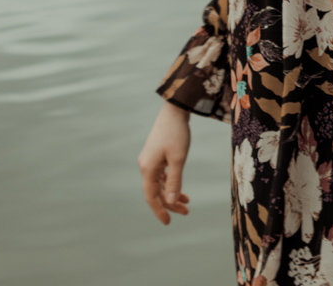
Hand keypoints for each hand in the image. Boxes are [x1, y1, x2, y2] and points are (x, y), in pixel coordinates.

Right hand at [137, 101, 191, 224]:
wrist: (174, 111)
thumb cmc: (177, 134)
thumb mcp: (178, 159)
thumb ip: (175, 181)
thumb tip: (171, 201)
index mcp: (148, 169)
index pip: (152, 197)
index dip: (159, 210)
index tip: (168, 222)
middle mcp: (145, 166)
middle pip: (156, 191)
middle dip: (170, 203)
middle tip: (186, 212)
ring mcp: (150, 160)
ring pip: (159, 184)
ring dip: (172, 193)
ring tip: (187, 202)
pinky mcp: (156, 155)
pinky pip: (161, 175)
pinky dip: (171, 183)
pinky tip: (180, 188)